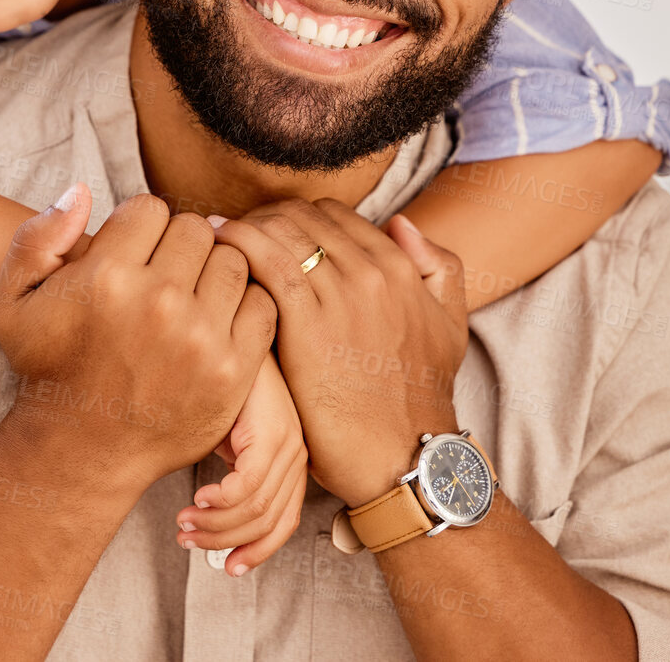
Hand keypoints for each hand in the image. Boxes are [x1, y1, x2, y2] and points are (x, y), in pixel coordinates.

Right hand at [0, 185, 278, 497]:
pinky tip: (216, 319)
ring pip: (233, 260)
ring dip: (214, 271)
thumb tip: (82, 190)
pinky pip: (261, 303)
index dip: (141, 226)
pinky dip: (244, 306)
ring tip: (191, 295)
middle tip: (163, 274)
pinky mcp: (232, 370)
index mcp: (106, 276)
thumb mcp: (12, 300)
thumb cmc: (48, 365)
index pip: (152, 207)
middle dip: (179, 245)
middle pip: (196, 229)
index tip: (132, 254)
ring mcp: (200, 338)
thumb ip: (37, 236)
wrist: (81, 448)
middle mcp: (157, 302)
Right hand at [173, 354, 307, 575]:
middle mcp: (296, 453)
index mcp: (291, 460)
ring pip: (254, 510)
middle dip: (223, 542)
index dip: (256, 553)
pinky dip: (219, 502)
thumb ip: (231, 474)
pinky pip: (246, 486)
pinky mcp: (271, 430)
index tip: (228, 568)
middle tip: (187, 540)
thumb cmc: (220, 380)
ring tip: (184, 523)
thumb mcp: (228, 437)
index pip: (282, 525)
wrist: (226, 331)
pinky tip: (198, 499)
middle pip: (266, 524)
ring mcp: (287, 442)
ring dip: (213, 525)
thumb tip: (211, 518)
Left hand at [211, 200, 467, 505]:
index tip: (269, 234)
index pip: (331, 213)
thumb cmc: (419, 399)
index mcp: (399, 267)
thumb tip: (400, 223)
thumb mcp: (450, 326)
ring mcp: (340, 295)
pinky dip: (237, 241)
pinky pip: (265, 259)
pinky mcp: (307, 324)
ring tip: (219, 242)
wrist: (404, 456)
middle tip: (235, 236)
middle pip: (301, 215)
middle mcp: (371, 272)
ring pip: (281, 229)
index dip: (294, 217)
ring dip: (244, 226)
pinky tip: (219, 243)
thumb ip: (436, 268)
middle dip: (263, 217)